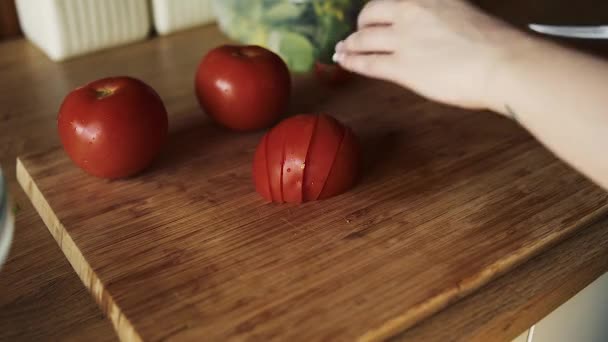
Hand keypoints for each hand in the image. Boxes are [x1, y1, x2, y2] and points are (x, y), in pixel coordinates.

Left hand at [333, 0, 525, 110]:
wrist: (501, 62)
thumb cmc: (494, 42)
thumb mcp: (462, 12)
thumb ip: (439, 17)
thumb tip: (430, 30)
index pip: (391, 1)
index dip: (378, 11)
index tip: (373, 16)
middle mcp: (409, 12)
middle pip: (371, 15)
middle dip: (361, 26)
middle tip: (356, 34)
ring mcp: (402, 40)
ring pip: (363, 39)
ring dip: (349, 44)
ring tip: (342, 50)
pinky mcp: (400, 67)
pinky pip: (366, 63)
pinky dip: (351, 61)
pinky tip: (343, 61)